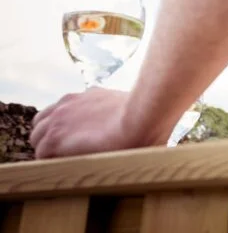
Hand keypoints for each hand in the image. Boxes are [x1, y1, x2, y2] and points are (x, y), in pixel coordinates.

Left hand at [30, 88, 164, 158]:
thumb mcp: (133, 108)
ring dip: (48, 149)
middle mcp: (70, 103)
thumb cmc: (150, 115)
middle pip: (44, 121)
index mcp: (89, 96)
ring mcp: (59, 119)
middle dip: (52, 135)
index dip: (67, 126)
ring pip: (37, 137)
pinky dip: (48, 162)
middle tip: (68, 153)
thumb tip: (151, 130)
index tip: (79, 138)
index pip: (65, 110)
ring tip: (65, 164)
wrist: (144, 115)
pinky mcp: (55, 138)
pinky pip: (41, 154)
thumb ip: (128, 114)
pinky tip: (65, 170)